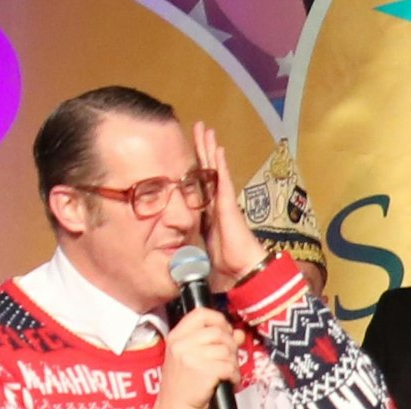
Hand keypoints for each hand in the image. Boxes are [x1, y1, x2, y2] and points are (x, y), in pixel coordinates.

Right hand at [153, 306, 240, 408]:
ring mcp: (191, 356)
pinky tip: (230, 381)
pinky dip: (235, 375)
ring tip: (229, 373)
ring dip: (234, 362)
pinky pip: (229, 366)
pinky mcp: (204, 371)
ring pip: (226, 349)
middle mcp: (181, 343)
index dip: (219, 319)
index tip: (226, 331)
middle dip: (230, 345)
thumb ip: (214, 343)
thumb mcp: (192, 359)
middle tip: (230, 358)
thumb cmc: (184, 387)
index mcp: (176, 337)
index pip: (200, 313)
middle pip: (218, 331)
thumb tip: (238, 333)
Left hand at [192, 121, 266, 286]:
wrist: (243, 275)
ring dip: (209, 149)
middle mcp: (216, 206)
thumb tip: (167, 266)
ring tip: (204, 129)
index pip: (196, 188)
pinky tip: (217, 147)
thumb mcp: (196, 260)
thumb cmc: (224, 271)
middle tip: (195, 130)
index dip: (191, 171)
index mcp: (207, 217)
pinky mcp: (230, 205)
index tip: (182, 157)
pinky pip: (223, 179)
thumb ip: (184, 257)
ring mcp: (224, 204)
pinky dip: (220, 163)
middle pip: (205, 172)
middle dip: (200, 150)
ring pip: (215, 170)